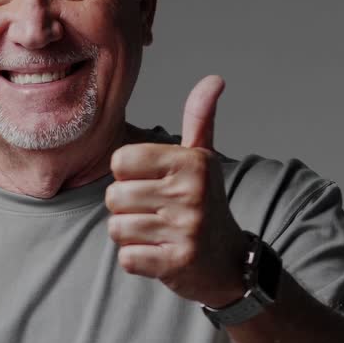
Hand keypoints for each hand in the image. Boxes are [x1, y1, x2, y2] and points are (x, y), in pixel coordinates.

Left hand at [105, 75, 246, 307]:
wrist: (229, 262)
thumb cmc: (205, 203)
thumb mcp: (203, 159)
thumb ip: (199, 119)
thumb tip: (214, 79)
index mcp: (191, 162)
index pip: (119, 161)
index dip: (128, 176)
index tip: (154, 184)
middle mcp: (191, 192)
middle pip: (114, 197)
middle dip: (127, 209)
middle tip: (157, 213)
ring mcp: (186, 230)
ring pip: (117, 228)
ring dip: (131, 235)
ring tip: (159, 233)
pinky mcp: (177, 263)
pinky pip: (127, 258)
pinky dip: (137, 260)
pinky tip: (160, 254)